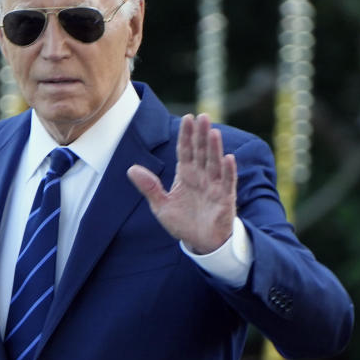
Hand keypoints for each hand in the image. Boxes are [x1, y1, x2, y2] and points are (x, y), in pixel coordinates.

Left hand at [127, 113, 236, 254]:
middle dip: (201, 135)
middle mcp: (201, 177)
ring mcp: (214, 186)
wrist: (200, 243)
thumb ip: (149, 187)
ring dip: (214, 148)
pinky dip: (228, 171)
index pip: (185, 151)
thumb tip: (131, 169)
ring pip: (214, 163)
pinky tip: (228, 158)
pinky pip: (227, 183)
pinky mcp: (225, 199)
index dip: (186, 135)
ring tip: (213, 132)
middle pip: (201, 152)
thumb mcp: (161, 206)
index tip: (187, 118)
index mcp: (186, 175)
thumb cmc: (182, 223)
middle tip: (203, 116)